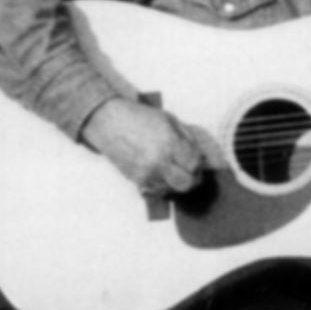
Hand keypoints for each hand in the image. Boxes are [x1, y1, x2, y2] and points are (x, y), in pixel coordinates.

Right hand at [83, 98, 209, 199]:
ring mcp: (146, 173)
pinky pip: (157, 191)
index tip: (197, 159)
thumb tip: (202, 157)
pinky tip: (161, 173)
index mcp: (169, 144)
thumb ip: (188, 139)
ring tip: (172, 168)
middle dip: (193, 178)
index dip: (199, 163)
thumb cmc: (140, 118)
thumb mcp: (170, 121)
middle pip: (187, 183)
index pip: (195, 165)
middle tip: (191, 171)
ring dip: (177, 181)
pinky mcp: (136, 180)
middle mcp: (158, 161)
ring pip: (172, 189)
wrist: (108, 122)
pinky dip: (163, 185)